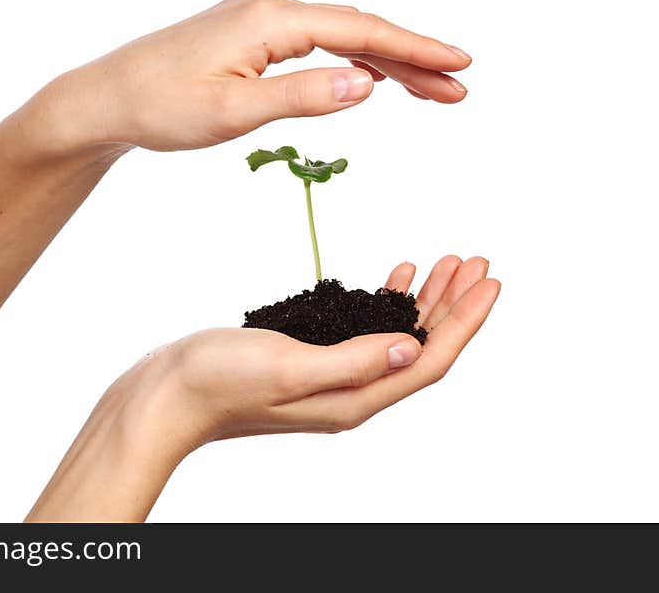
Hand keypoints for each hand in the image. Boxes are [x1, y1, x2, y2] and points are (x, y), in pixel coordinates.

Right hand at [27, 257, 498, 520]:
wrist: (168, 393)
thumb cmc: (219, 381)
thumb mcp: (289, 366)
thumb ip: (353, 360)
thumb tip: (411, 347)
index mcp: (354, 398)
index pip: (428, 359)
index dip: (464, 322)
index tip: (490, 281)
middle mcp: (351, 391)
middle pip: (421, 346)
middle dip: (454, 304)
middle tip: (478, 260)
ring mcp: (331, 375)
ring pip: (397, 334)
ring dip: (427, 299)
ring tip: (449, 261)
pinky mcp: (311, 356)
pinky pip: (364, 327)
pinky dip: (387, 300)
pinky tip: (396, 275)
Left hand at [42, 0, 471, 152]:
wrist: (106, 98)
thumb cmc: (159, 106)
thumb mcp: (233, 112)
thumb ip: (301, 96)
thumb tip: (365, 83)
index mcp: (270, 19)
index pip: (359, 32)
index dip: (414, 50)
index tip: (459, 65)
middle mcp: (269, 6)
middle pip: (359, 29)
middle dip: (412, 58)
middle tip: (458, 87)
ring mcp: (259, 17)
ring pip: (340, 35)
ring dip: (386, 63)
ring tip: (430, 91)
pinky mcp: (250, 33)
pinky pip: (315, 42)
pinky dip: (350, 60)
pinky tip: (370, 77)